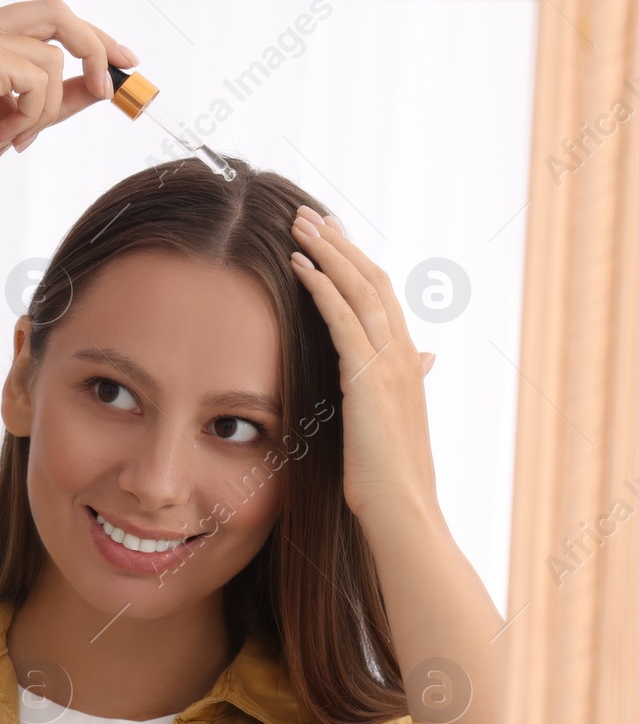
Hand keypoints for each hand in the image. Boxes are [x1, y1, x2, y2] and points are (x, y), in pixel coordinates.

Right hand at [0, 0, 138, 191]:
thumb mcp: (23, 117)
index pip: (52, 17)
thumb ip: (59, 96)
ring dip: (47, 109)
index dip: (93, 36)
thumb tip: (102, 86)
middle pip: (59, 14)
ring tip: (18, 136)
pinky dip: (33, 116)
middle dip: (94, 49)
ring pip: (52, 60)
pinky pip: (39, 81)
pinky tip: (4, 135)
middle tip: (107, 89)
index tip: (124, 61)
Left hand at [287, 205, 438, 521]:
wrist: (402, 509)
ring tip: (299, 225)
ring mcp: (389, 364)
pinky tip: (298, 265)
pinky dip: (322, 287)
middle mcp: (403, 354)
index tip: (331, 237)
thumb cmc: (388, 477)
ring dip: (328, 252)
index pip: (381, 296)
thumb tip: (424, 359)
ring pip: (359, 290)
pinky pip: (343, 319)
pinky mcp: (368, 378)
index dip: (356, 262)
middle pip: (371, 280)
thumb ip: (402, 385)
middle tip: (309, 214)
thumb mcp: (392, 422)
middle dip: (340, 244)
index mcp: (407, 361)